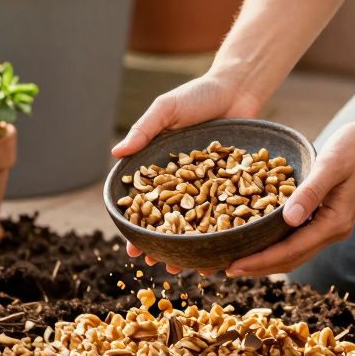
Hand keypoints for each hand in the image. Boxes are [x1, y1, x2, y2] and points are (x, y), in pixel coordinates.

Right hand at [115, 72, 264, 274]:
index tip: (132, 249)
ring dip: (195, 247)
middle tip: (159, 266)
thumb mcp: (167, 109)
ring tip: (191, 268)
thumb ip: (144, 130)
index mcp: (163, 169)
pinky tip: (226, 251)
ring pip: (202, 223)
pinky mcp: (239, 185)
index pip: (147, 204)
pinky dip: (227, 231)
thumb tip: (115, 153)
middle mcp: (186, 182)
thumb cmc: (198, 95)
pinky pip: (232, 213)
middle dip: (165, 246)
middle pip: (173, 221)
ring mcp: (212, 186)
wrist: (239, 87)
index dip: (138, 228)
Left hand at [226, 118, 354, 276]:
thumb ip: (310, 192)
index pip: (291, 251)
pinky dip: (276, 242)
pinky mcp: (327, 216)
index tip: (233, 266)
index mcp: (334, 223)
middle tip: (225, 269)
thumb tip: (288, 219)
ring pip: (294, 252)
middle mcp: (333, 231)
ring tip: (236, 260)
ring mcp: (331, 225)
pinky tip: (258, 238)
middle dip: (258, 267)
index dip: (260, 261)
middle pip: (290, 259)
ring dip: (266, 259)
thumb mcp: (330, 165)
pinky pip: (297, 237)